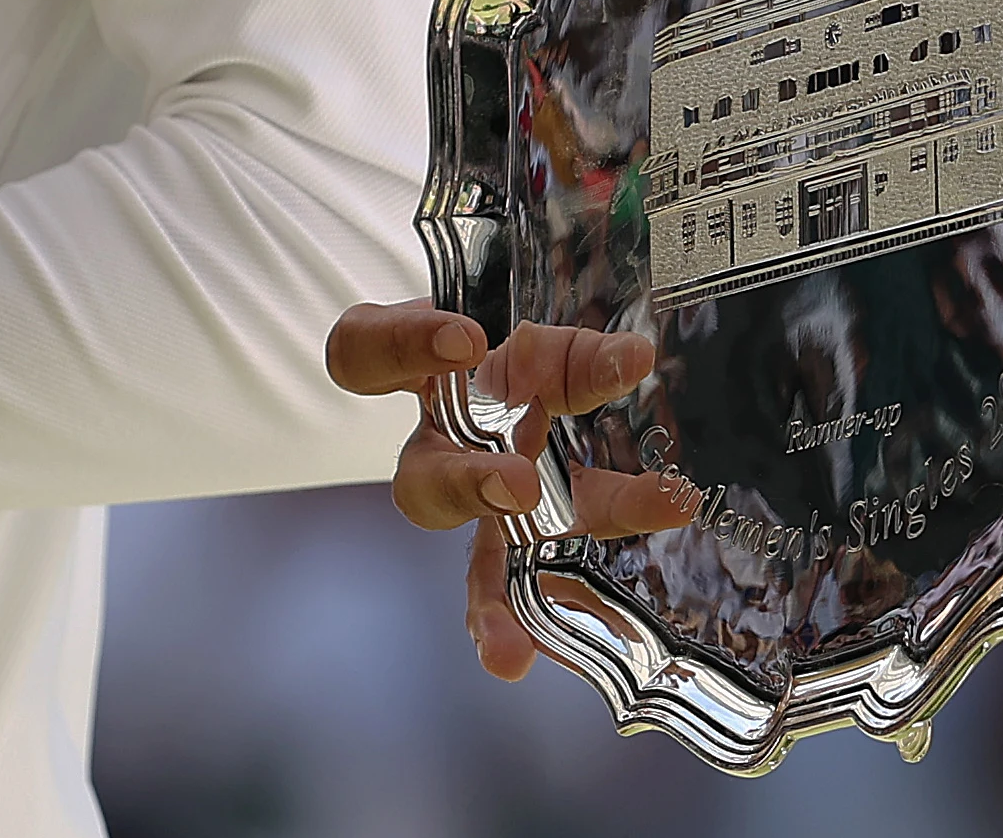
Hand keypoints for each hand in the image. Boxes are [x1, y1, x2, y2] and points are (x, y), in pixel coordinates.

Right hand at [324, 302, 700, 677]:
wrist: (536, 399)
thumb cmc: (524, 364)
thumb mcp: (547, 346)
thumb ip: (577, 355)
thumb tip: (634, 357)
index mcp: (426, 381)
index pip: (368, 353)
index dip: (406, 346)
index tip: (466, 341)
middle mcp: (438, 449)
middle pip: (419, 482)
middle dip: (469, 488)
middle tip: (519, 488)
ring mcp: (474, 506)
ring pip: (470, 564)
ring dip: (491, 601)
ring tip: (508, 649)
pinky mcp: (504, 551)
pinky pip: (498, 594)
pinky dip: (513, 626)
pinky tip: (523, 661)